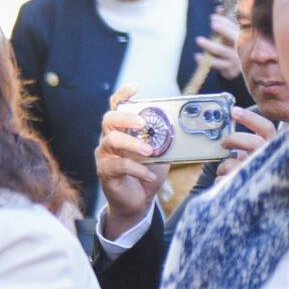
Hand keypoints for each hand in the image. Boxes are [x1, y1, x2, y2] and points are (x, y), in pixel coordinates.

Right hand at [94, 87, 161, 236]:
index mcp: (123, 130)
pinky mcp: (105, 172)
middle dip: (126, 118)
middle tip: (142, 123)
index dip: (123, 95)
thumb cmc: (147, 172)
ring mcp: (105, 156)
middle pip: (109, 119)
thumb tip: (183, 127)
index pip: (117, 107)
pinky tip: (149, 176)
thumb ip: (164, 139)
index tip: (135, 88)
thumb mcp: (161, 152)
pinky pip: (118, 166)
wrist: (138, 200)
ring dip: (133, 144)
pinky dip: (137, 170)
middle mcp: (109, 139)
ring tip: (150, 151)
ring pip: (111, 141)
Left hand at [197, 11, 242, 80]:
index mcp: (242, 38)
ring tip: (198, 39)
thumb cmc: (230, 48)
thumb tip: (219, 8)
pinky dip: (206, 61)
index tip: (213, 18)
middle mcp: (241, 48)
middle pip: (234, 38)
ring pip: (223, 51)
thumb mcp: (227, 35)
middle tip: (213, 24)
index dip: (225, 22)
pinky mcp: (229, 69)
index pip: (235, 27)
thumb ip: (224, 23)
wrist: (236, 70)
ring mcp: (235, 59)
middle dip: (224, 30)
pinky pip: (217, 65)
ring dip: (210, 45)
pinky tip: (197, 56)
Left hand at [216, 106, 276, 182]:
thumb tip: (230, 139)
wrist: (259, 200)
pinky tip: (225, 183)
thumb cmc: (255, 173)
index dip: (250, 118)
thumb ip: (250, 146)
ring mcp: (258, 175)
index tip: (232, 110)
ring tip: (225, 171)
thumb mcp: (257, 156)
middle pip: (252, 142)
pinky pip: (224, 180)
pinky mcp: (245, 189)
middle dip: (233, 140)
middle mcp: (269, 160)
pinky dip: (221, 180)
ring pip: (234, 164)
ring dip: (224, 167)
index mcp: (274, 148)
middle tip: (223, 144)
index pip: (266, 128)